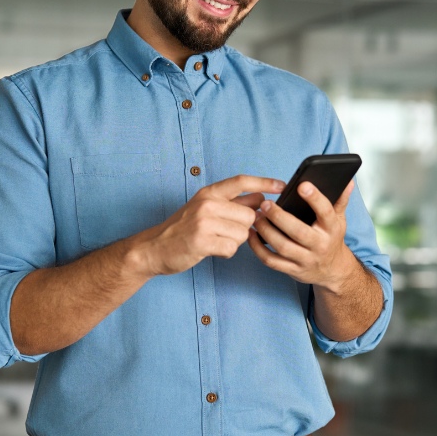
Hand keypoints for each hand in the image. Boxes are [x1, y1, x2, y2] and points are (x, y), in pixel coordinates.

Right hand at [137, 175, 284, 275]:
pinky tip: (213, 250)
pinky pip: (232, 249)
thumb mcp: (206, 208)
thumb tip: (261, 199)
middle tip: (224, 232)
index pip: (242, 181)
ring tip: (216, 241)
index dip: (264, 183)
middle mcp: (207, 203)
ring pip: (243, 233)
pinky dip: (226, 253)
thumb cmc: (183, 228)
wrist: (154, 247)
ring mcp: (204, 222)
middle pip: (249, 215)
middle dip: (244, 228)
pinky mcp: (202, 241)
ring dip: (234, 242)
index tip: (282, 186)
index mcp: (209, 192)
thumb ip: (233, 203)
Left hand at [248, 179, 359, 291]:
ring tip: (256, 217)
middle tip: (265, 204)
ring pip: (283, 247)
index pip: (326, 212)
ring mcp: (306, 260)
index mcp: (332, 228)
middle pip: (298, 232)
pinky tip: (251, 235)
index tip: (302, 185)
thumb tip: (348, 180)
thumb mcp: (339, 219)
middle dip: (279, 217)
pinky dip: (258, 249)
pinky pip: (272, 261)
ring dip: (266, 231)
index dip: (315, 198)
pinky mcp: (293, 270)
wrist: (333, 271)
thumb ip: (340, 200)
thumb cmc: (332, 238)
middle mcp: (320, 245)